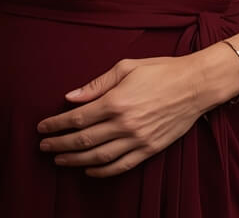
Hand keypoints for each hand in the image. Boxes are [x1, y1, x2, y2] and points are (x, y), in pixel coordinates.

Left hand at [36, 53, 226, 177]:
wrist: (195, 85)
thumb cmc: (161, 71)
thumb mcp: (126, 67)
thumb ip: (96, 85)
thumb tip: (70, 97)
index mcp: (116, 102)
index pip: (77, 118)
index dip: (56, 125)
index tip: (42, 128)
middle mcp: (124, 124)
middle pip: (83, 140)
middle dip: (60, 144)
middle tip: (44, 146)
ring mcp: (138, 139)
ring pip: (99, 157)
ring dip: (75, 160)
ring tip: (59, 160)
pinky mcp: (150, 149)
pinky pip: (121, 166)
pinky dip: (102, 171)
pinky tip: (89, 170)